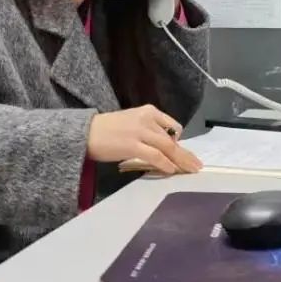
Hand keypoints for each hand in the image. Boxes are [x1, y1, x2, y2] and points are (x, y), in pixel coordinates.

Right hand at [87, 105, 201, 174]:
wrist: (84, 132)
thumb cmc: (106, 129)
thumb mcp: (132, 122)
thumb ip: (148, 130)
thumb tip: (164, 146)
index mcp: (148, 111)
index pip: (172, 126)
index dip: (180, 141)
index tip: (184, 152)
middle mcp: (147, 119)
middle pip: (173, 139)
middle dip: (186, 154)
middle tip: (196, 165)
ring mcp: (140, 131)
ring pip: (168, 148)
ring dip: (181, 161)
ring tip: (189, 171)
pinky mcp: (132, 145)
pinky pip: (155, 156)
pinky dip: (166, 164)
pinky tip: (171, 171)